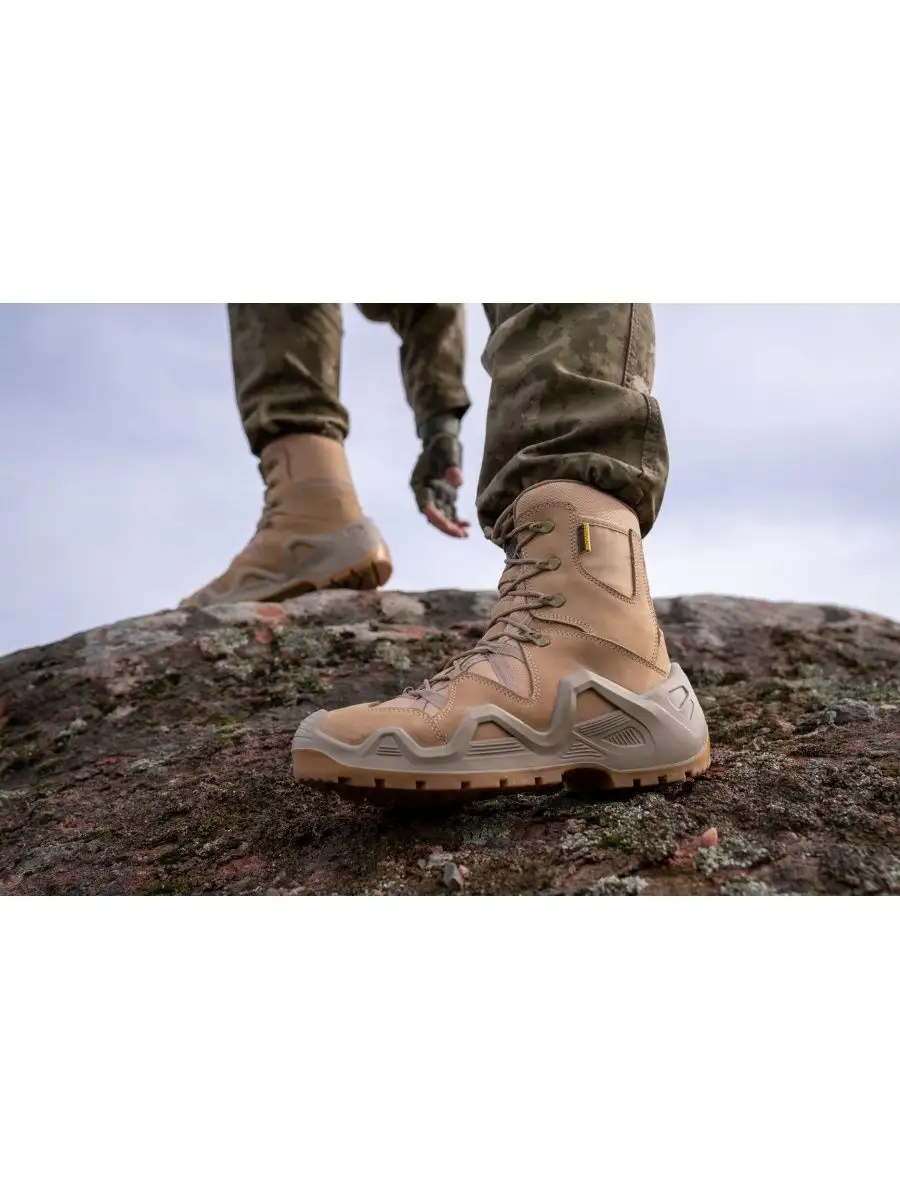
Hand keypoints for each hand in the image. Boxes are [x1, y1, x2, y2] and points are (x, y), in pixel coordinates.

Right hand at [410, 414, 470, 538]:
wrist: (442, 441)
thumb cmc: (443, 444)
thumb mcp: (448, 451)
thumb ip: (452, 465)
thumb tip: (458, 482)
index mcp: (419, 483)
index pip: (425, 504)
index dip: (435, 516)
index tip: (448, 525)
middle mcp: (424, 493)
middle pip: (432, 515)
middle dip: (445, 526)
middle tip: (461, 535)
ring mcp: (434, 496)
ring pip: (441, 517)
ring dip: (451, 527)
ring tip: (465, 535)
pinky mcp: (444, 497)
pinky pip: (449, 513)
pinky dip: (456, 520)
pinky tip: (467, 526)